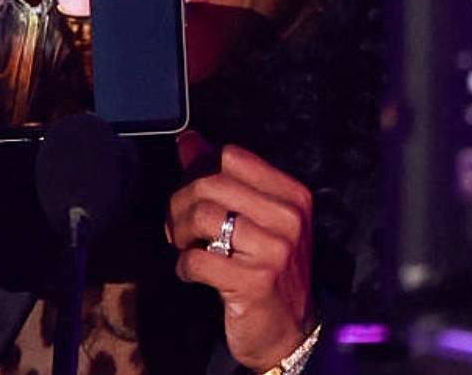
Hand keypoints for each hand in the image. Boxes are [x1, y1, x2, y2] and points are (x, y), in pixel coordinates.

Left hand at [167, 132, 313, 371]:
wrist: (289, 331)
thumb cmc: (269, 269)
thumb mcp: (257, 219)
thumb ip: (223, 177)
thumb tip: (188, 139)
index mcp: (293, 195)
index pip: (232, 157)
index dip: (202, 173)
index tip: (194, 198)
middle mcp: (289, 218)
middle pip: (211, 183)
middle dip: (181, 204)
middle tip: (178, 228)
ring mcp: (274, 251)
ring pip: (202, 216)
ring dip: (180, 233)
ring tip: (185, 248)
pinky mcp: (253, 282)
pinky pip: (197, 259)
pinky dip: (184, 266)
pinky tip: (192, 273)